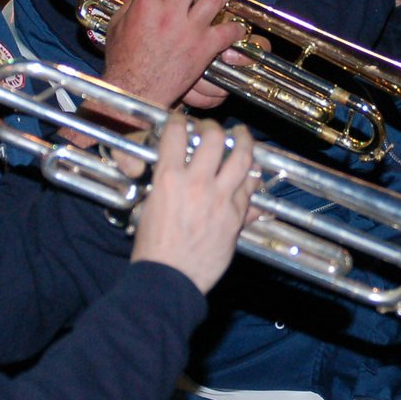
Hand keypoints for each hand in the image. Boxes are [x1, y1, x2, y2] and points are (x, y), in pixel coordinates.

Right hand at [101, 0, 243, 110]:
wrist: (136, 91)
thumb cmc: (124, 61)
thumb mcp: (117, 25)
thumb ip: (132, 3)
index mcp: (146, 4)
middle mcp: (169, 13)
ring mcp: (189, 30)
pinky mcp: (204, 48)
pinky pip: (229, 30)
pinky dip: (235, 28)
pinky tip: (231, 28)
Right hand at [130, 119, 257, 293]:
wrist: (168, 279)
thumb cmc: (153, 249)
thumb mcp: (149, 207)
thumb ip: (164, 185)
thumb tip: (171, 172)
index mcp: (168, 179)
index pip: (175, 134)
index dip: (178, 121)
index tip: (181, 120)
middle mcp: (197, 183)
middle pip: (215, 138)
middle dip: (214, 127)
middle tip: (213, 128)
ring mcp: (220, 200)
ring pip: (242, 159)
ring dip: (245, 142)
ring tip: (244, 135)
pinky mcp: (236, 218)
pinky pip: (250, 191)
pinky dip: (251, 179)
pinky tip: (251, 174)